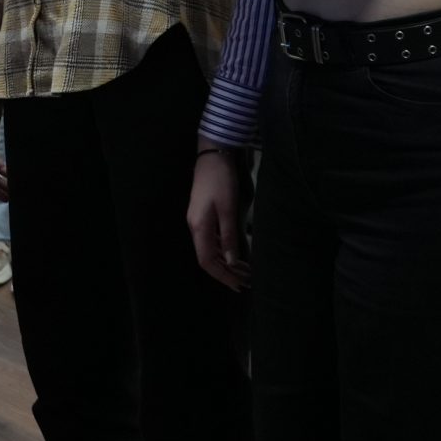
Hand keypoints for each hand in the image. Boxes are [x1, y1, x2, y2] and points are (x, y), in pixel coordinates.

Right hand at [188, 149, 249, 290]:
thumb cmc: (221, 180)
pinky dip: (223, 250)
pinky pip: (210, 240)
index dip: (222, 276)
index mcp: (199, 227)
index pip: (207, 261)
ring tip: (244, 271)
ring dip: (225, 262)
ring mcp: (197, 220)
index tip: (238, 286)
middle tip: (246, 281)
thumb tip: (230, 261)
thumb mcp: (228, 208)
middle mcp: (194, 226)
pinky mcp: (202, 214)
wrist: (212, 154)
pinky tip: (234, 253)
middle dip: (226, 272)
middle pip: (207, 258)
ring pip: (209, 250)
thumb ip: (228, 235)